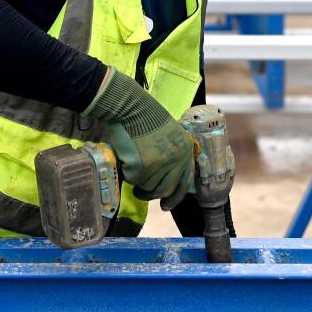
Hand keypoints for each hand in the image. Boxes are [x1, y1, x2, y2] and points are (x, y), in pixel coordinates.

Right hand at [83, 67, 195, 209]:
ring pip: (148, 187)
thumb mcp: (168, 134)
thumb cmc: (144, 117)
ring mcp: (161, 163)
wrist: (130, 105)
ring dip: (138, 183)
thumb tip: (164, 181)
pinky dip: (127, 173)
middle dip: (152, 195)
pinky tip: (126, 159)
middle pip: (166, 189)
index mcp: (185, 149)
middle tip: (140, 194)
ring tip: (131, 170)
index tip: (166, 206)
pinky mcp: (143, 166)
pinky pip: (133, 180)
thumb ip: (171, 154)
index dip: (175, 196)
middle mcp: (177, 157)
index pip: (185, 181)